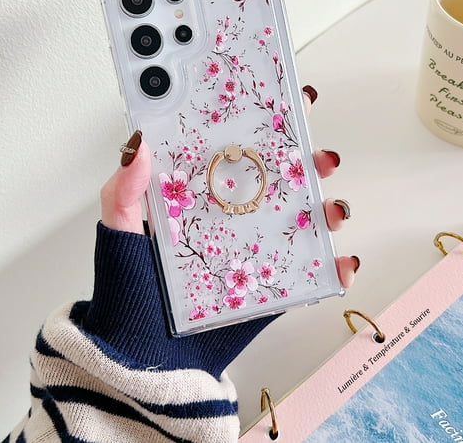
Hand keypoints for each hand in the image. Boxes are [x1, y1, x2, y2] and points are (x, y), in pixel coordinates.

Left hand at [100, 86, 358, 287]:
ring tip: (332, 209)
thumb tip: (139, 142)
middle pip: (278, 182)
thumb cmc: (128, 291)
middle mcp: (232, 219)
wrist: (142, 359)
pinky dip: (332, 270)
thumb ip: (124, 191)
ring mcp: (254, 253)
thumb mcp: (120, 232)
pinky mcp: (268, 289)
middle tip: (319, 156)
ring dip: (326, 210)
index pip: (235, 152)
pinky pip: (307, 275)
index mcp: (201, 197)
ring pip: (300, 223)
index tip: (286, 103)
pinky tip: (342, 264)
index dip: (262, 126)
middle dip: (306, 164)